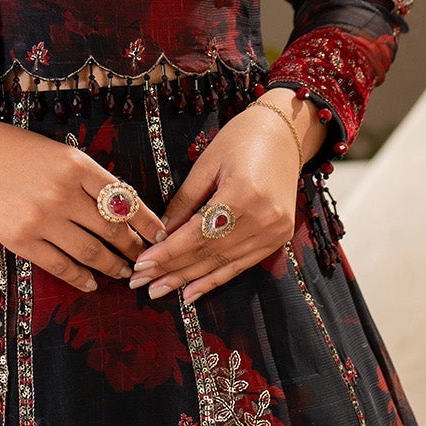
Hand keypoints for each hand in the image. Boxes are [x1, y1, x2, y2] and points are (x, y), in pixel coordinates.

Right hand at [0, 105, 165, 292]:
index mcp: (76, 163)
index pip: (125, 197)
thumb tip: (120, 208)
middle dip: (134, 247)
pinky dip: (80, 277)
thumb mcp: (54, 151)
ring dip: (112, 265)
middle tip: (146, 258)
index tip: (161, 233)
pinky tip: (91, 283)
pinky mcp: (20, 239)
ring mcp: (42, 218)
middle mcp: (63, 191)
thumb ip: (85, 177)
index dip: (147, 220)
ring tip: (124, 272)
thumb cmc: (8, 149)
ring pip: (91, 251)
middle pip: (113, 228)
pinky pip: (60, 265)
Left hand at [128, 90, 323, 306]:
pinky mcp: (279, 238)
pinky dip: (215, 279)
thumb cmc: (241, 139)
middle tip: (140, 283)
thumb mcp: (206, 165)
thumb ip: (183, 203)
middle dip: (171, 270)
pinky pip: (242, 264)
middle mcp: (263, 219)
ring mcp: (275, 231)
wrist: (285, 133)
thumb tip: (159, 237)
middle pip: (208, 253)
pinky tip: (192, 292)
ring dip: (189, 280)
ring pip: (223, 264)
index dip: (167, 253)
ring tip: (159, 291)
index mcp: (243, 195)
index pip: (196, 234)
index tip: (140, 265)